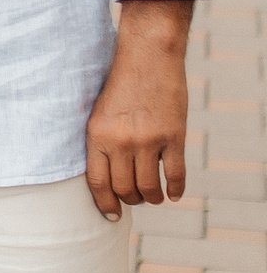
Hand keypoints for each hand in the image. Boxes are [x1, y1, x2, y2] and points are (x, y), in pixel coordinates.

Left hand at [86, 0, 190, 218]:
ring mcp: (148, 140)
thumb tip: (107, 178)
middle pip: (124, 188)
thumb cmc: (120, 85)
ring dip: (152, 198)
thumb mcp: (99, 113)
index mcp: (96, 136)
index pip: (97, 182)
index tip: (111, 215)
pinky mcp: (173, 136)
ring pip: (149, 187)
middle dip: (130, 200)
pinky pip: (175, 174)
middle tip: (136, 200)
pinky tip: (175, 193)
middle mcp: (120, 141)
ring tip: (154, 198)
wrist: (147, 57)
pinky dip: (176, 189)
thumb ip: (101, 143)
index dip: (105, 203)